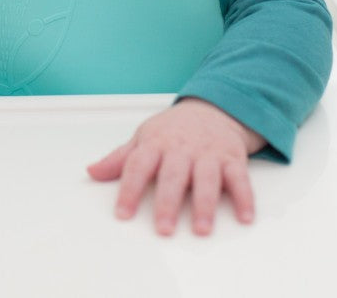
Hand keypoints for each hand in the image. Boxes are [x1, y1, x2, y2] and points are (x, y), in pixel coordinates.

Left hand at [87, 98, 265, 235]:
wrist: (212, 108)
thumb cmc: (173, 130)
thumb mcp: (144, 138)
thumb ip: (120, 159)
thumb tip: (92, 171)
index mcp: (156, 144)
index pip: (138, 166)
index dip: (129, 189)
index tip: (122, 213)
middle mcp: (182, 149)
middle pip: (173, 175)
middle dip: (168, 202)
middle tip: (163, 228)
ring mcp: (208, 154)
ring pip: (206, 178)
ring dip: (205, 204)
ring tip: (202, 228)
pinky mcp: (232, 159)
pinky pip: (239, 178)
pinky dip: (244, 197)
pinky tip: (244, 217)